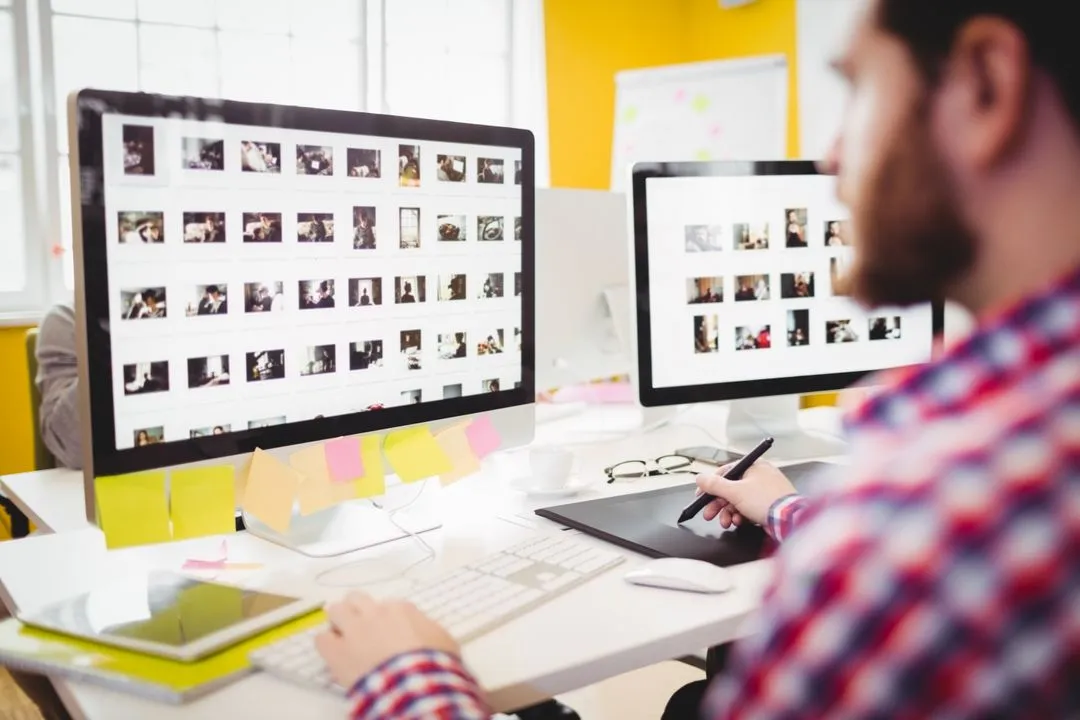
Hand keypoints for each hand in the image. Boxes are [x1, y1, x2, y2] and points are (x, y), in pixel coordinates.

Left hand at [315, 592, 459, 689]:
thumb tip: (423, 630)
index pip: (388, 606)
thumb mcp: (443, 639)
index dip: (387, 619)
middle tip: (361, 627)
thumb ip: (428, 628)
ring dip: (339, 621)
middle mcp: (374, 613)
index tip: (390, 631)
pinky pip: (321, 638)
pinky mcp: (336, 651)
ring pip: (335, 610)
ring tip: (343, 636)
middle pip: (357, 599)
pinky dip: (327, 644)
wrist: (416, 683)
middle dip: (357, 610)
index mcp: (400, 609)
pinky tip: (334, 653)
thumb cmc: (435, 662)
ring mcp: (353, 630)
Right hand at [695, 461, 795, 528]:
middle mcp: (760, 476)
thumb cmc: (768, 501)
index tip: (701, 495)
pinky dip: (740, 516)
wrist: (789, 520)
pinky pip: (748, 509)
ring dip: (728, 512)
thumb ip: (714, 485)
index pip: (726, 472)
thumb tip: (700, 478)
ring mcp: (765, 491)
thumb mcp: (735, 491)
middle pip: (731, 489)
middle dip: (718, 503)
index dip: (711, 485)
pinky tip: (738, 522)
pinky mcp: (768, 505)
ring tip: (725, 521)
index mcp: (754, 466)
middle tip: (709, 513)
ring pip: (738, 500)